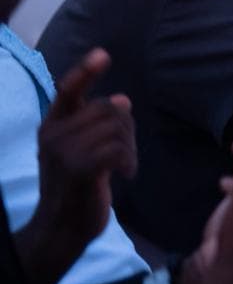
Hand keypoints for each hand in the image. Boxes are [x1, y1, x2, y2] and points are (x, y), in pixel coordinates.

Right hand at [35, 48, 135, 247]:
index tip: (102, 55)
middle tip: (124, 153)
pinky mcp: (81, 169)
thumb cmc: (76, 188)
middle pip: (108, 108)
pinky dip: (130, 161)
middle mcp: (53, 136)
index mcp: (51, 128)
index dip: (85, 72)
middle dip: (126, 127)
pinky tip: (125, 175)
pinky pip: (119, 149)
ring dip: (130, 147)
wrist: (61, 229)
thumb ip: (95, 126)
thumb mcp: (80, 153)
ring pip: (117, 128)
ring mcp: (65, 152)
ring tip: (123, 166)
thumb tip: (122, 100)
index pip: (67, 91)